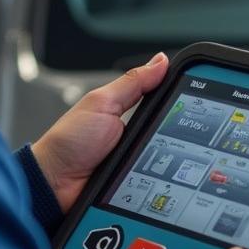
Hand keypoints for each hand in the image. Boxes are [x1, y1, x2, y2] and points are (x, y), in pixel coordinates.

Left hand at [31, 52, 168, 213]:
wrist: (53, 183)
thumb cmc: (68, 142)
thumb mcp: (102, 103)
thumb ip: (132, 83)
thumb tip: (159, 61)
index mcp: (129, 115)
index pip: (165, 106)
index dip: (181, 103)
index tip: (196, 101)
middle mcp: (136, 139)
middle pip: (172, 136)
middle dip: (178, 137)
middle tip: (176, 136)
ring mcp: (138, 164)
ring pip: (170, 163)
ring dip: (171, 164)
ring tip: (168, 162)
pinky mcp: (138, 188)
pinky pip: (158, 185)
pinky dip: (161, 184)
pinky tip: (163, 183)